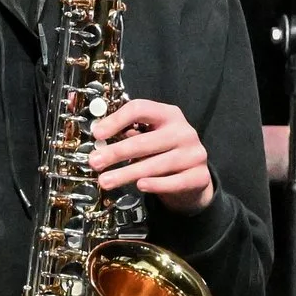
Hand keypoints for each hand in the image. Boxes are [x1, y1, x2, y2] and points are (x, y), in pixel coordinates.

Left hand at [89, 99, 213, 213]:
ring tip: (106, 181)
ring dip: (127, 173)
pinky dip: (156, 185)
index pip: (141, 109)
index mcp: (169, 114)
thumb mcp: (150, 137)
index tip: (97, 134)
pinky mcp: (200, 176)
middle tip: (95, 162)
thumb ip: (130, 134)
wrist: (193, 178)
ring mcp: (194, 154)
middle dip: (116, 152)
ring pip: (156, 164)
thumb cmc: (164, 153)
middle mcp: (184, 131)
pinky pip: (174, 182)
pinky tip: (140, 186)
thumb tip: (100, 140)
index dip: (117, 120)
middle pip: (145, 141)